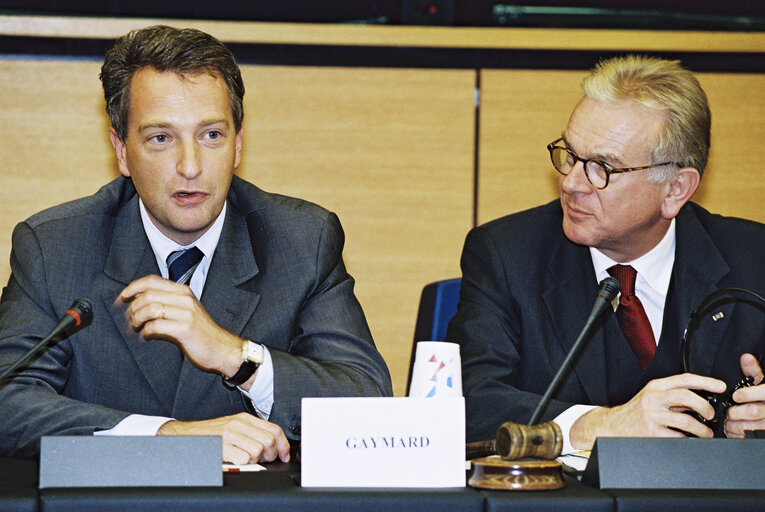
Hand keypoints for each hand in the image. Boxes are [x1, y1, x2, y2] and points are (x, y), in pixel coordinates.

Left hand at [116, 275, 243, 378]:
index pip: (151, 280)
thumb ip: (166, 302)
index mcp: (183, 291)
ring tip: (135, 328)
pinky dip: (146, 332)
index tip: (121, 298)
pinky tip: (146, 336)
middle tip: (129, 319)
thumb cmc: (200, 331)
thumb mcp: (185, 310)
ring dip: (136, 319)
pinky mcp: (185, 329)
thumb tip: (137, 299)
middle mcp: (185, 298)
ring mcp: (186, 313)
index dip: (132, 288)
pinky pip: (156, 326)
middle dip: (132, 307)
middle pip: (147, 294)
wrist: (221, 348)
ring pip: (150, 308)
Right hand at [158, 413, 290, 463]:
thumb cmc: (212, 434)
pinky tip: (236, 461)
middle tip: (263, 459)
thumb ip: (252, 433)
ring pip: (259, 450)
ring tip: (247, 459)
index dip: (283, 445)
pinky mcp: (222, 446)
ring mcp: (230, 434)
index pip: (274, 429)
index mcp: (245, 419)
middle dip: (271, 454)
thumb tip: (273, 445)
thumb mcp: (234, 428)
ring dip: (256, 460)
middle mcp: (239, 424)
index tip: (284, 455)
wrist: (187, 435)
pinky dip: (244, 464)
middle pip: (269, 440)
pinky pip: (244, 458)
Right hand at [570, 373, 725, 449]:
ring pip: (686, 421)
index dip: (706, 382)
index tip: (720, 386)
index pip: (684, 379)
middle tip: (711, 415)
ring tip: (705, 433)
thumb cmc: (635, 412)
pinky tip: (687, 439)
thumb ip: (672, 396)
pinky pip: (678, 437)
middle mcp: (653, 398)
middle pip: (686, 397)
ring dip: (702, 430)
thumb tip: (700, 399)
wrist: (612, 426)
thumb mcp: (651, 397)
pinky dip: (687, 439)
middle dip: (705, 407)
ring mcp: (652, 416)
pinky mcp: (651, 432)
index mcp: (655, 387)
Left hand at [724, 353, 764, 437]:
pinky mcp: (764, 434)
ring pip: (751, 426)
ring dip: (735, 425)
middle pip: (754, 411)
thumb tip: (745, 358)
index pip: (764, 393)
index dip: (748, 394)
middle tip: (727, 412)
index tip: (736, 396)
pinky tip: (733, 432)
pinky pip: (751, 437)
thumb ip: (754, 372)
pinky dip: (739, 436)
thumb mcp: (763, 383)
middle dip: (736, 412)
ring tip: (727, 422)